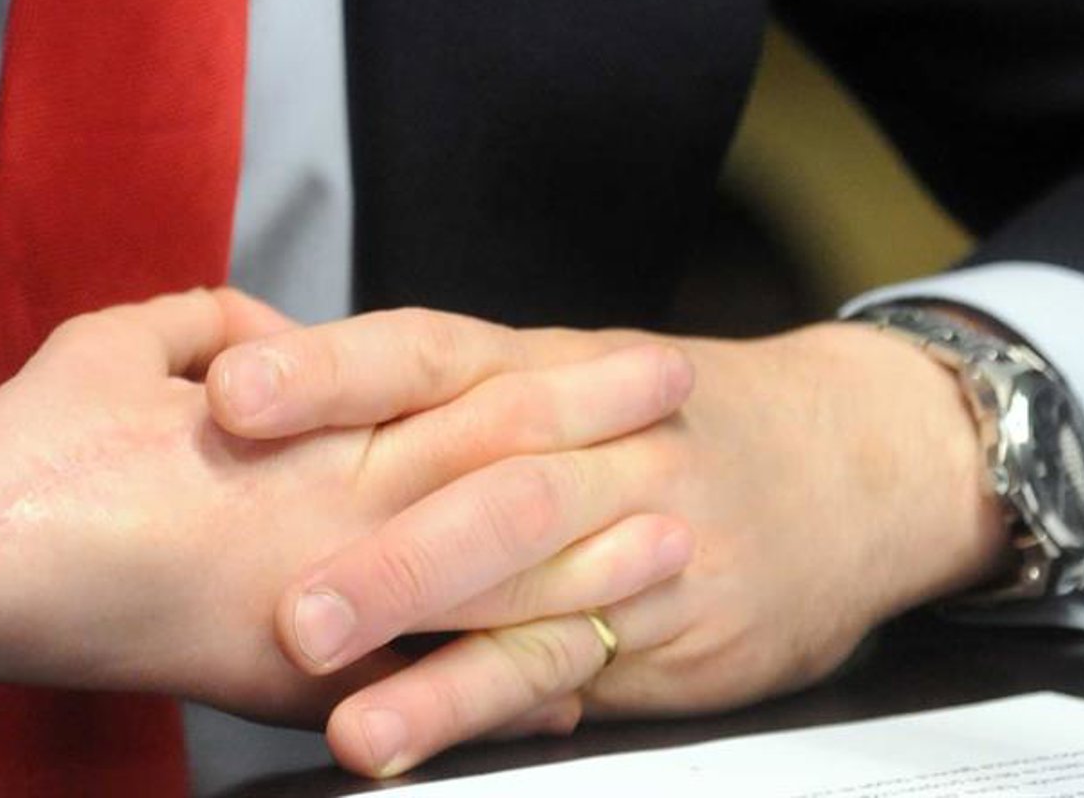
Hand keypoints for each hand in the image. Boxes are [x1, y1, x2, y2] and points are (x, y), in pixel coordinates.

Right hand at [0, 289, 695, 742]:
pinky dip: (492, 684)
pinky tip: (562, 683)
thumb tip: (292, 353)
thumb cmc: (39, 442)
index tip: (644, 361)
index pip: (467, 395)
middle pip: (496, 480)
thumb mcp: (141, 340)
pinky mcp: (277, 681)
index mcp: (301, 429)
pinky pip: (412, 687)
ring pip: (476, 592)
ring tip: (669, 554)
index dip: (564, 380)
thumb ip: (233, 332)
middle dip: (602, 454)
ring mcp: (312, 610)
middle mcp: (327, 519)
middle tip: (697, 441)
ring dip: (582, 571)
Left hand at [218, 311, 1006, 774]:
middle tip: (272, 578)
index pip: (426, 352)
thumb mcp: (567, 375)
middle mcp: (587, 435)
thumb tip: (270, 394)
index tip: (229, 395)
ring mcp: (634, 530)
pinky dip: (472, 700)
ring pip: (519, 572)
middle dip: (371, 527)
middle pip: (472, 467)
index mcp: (542, 362)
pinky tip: (396, 732)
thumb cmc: (670, 417)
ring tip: (316, 672)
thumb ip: (442, 397)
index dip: (330, 372)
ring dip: (413, 627)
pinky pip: (557, 662)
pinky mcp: (662, 626)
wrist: (853, 460)